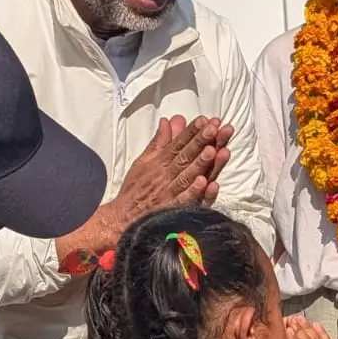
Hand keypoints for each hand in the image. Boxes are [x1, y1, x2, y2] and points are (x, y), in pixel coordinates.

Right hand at [104, 115, 232, 235]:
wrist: (123, 219)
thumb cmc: (136, 189)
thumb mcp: (143, 162)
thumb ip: (158, 142)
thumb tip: (167, 121)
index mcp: (159, 162)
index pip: (178, 143)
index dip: (191, 131)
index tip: (205, 120)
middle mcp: (166, 176)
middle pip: (185, 156)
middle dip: (200, 141)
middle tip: (214, 127)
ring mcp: (170, 193)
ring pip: (187, 175)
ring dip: (200, 163)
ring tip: (213, 150)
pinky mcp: (173, 211)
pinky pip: (185, 200)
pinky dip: (194, 192)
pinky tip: (206, 183)